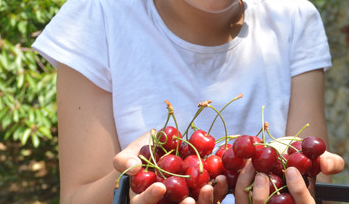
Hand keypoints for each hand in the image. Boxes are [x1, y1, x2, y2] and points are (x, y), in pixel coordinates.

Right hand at [112, 132, 229, 203]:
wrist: (159, 150)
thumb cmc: (139, 155)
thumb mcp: (127, 156)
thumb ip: (125, 161)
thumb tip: (132, 167)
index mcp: (145, 199)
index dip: (151, 198)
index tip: (160, 187)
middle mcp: (167, 203)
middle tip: (190, 199)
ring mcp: (185, 199)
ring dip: (207, 199)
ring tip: (214, 184)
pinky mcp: (201, 191)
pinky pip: (212, 195)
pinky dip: (219, 190)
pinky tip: (224, 178)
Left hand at [233, 152, 344, 203]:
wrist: (283, 159)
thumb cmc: (305, 162)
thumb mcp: (322, 160)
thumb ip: (331, 162)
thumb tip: (326, 164)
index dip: (298, 191)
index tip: (292, 170)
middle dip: (262, 196)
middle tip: (262, 172)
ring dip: (244, 189)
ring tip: (249, 165)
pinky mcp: (246, 201)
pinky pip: (235, 200)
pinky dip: (228, 188)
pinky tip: (227, 172)